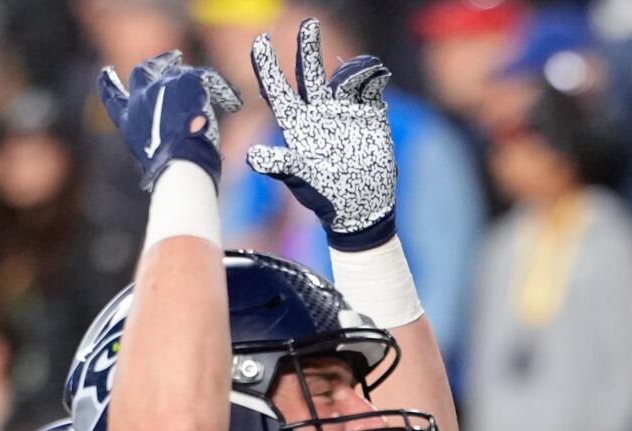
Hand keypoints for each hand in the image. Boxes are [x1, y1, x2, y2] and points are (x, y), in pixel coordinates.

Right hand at [97, 50, 241, 188]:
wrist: (179, 166)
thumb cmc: (172, 174)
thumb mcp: (158, 160)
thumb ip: (162, 149)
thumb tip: (167, 171)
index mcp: (130, 122)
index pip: (112, 99)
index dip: (108, 85)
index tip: (106, 73)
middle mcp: (140, 101)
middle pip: (142, 73)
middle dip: (156, 65)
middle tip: (172, 57)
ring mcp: (160, 88)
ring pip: (178, 74)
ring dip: (193, 79)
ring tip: (209, 81)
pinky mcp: (183, 83)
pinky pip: (206, 78)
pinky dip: (223, 90)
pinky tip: (234, 103)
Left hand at [247, 18, 397, 249]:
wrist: (364, 206)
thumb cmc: (326, 196)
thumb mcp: (302, 180)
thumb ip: (281, 164)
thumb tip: (252, 158)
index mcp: (297, 122)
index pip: (277, 88)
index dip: (267, 64)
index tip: (261, 39)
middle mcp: (318, 112)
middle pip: (308, 73)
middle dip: (307, 47)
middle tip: (309, 23)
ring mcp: (344, 112)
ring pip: (343, 78)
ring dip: (352, 70)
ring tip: (364, 71)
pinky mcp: (369, 116)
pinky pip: (370, 89)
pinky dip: (374, 78)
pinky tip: (378, 76)